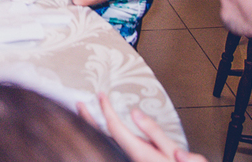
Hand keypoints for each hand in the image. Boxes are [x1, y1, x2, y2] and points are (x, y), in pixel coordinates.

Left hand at [90, 92, 207, 161]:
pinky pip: (112, 147)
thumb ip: (154, 132)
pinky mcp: (131, 160)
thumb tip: (135, 113)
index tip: (101, 95)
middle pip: (102, 137)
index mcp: (138, 153)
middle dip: (88, 120)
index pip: (115, 128)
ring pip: (105, 143)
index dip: (106, 110)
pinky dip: (102, 137)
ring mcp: (128, 160)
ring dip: (93, 129)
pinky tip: (101, 131)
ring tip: (85, 115)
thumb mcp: (172, 151)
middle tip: (79, 104)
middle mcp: (129, 158)